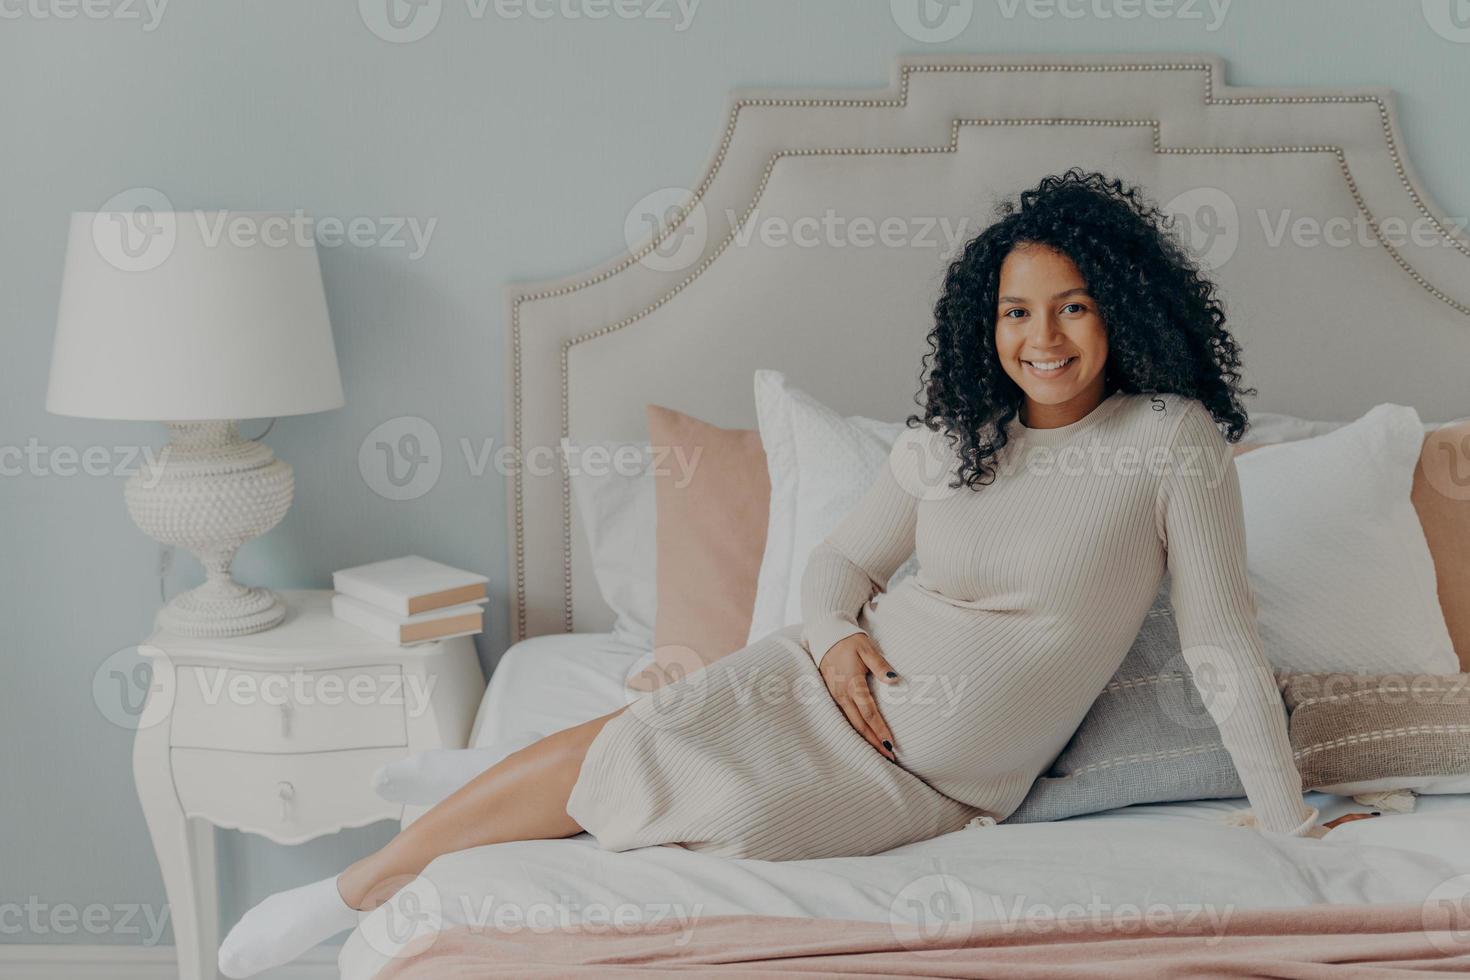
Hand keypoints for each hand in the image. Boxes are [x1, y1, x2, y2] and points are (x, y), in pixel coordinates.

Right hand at [818, 633, 899, 761]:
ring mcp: (835, 695)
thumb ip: (880, 665)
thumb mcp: (866, 649)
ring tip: (878, 751)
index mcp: (852, 684)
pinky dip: (855, 729)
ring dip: (865, 738)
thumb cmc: (849, 640)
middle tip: (889, 757)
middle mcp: (842, 694)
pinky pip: (844, 716)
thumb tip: (893, 679)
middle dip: (874, 742)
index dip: (880, 730)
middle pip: (859, 724)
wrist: (825, 635)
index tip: (891, 744)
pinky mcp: (832, 694)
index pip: (869, 713)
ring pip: (851, 723)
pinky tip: (863, 736)